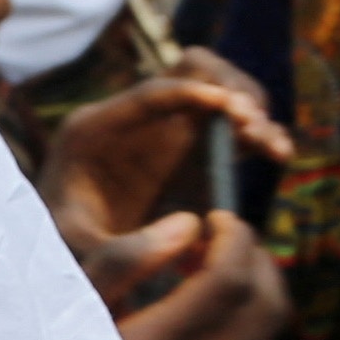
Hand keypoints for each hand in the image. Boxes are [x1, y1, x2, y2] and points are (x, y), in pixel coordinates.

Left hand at [38, 63, 289, 242]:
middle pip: (194, 72)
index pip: (150, 92)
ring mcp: (163, 131)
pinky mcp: (187, 152)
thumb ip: (123, 251)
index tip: (232, 109)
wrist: (66, 267)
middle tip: (254, 130)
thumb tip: (193, 226)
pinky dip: (256, 134)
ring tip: (273, 148)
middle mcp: (132, 120)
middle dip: (231, 92)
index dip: (192, 93)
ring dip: (252, 111)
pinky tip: (278, 154)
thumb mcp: (76, 254)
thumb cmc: (61, 256)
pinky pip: (229, 126)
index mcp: (93, 130)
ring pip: (220, 92)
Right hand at [77, 212, 287, 339]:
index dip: (235, 240)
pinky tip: (186, 339)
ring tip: (206, 285)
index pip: (228, 283)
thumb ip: (124, 261)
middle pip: (264, 313)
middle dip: (256, 264)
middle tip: (225, 245)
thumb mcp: (60, 305)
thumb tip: (190, 226)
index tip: (215, 220)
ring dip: (248, 307)